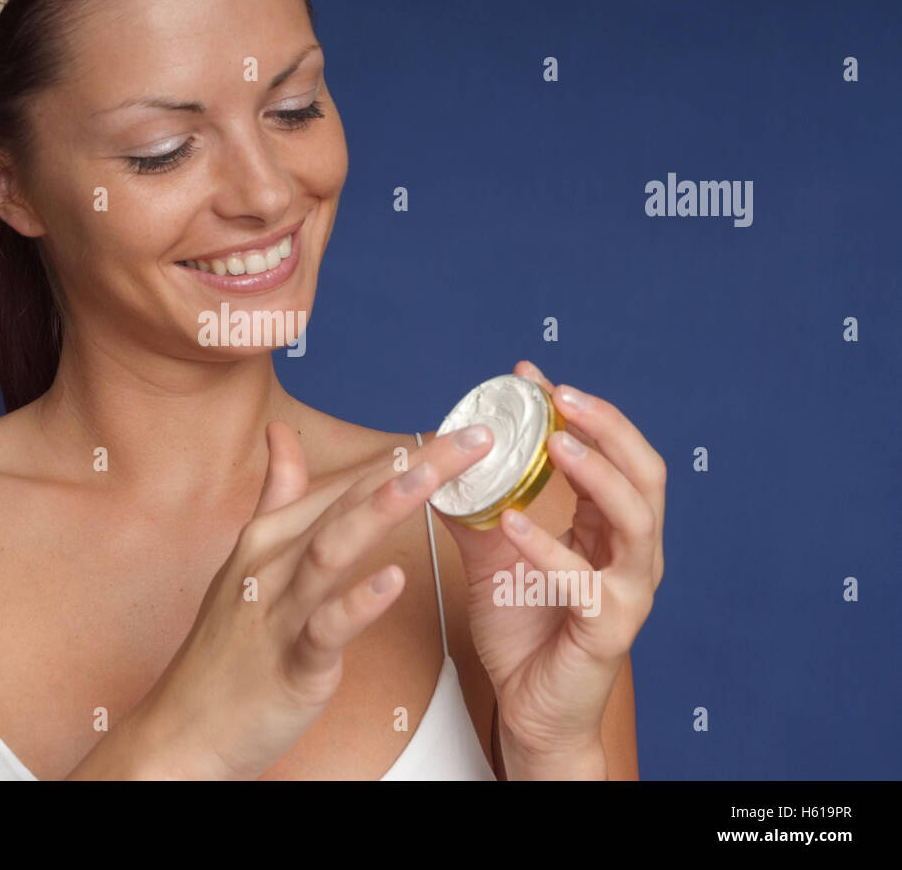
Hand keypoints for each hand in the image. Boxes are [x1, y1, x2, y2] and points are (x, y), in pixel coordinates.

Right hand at [132, 418, 496, 779]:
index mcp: (271, 534)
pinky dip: (358, 603)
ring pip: (333, 550)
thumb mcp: (247, 558)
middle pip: (349, 502)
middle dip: (414, 467)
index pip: (349, 483)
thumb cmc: (226, 647)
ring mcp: (279, 611)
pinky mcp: (290, 664)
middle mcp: (273, 562)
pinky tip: (394, 581)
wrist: (185, 728)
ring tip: (429, 480)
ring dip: (381, 511)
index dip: (407, 455)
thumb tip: (280, 433)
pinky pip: (326, 629)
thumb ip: (275, 495)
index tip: (462, 432)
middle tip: (473, 439)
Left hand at [432, 360, 665, 760]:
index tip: (535, 375)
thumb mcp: (494, 557)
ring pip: (636, 520)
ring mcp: (628, 591)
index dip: (583, 412)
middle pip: (645, 474)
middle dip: (608, 427)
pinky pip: (585, 581)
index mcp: (609, 530)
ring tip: (555, 445)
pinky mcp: (607, 630)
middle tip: (560, 396)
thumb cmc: (524, 632)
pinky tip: (511, 522)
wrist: (530, 709)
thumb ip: (477, 509)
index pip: (613, 455)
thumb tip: (438, 458)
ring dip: (597, 475)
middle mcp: (632, 554)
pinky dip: (548, 547)